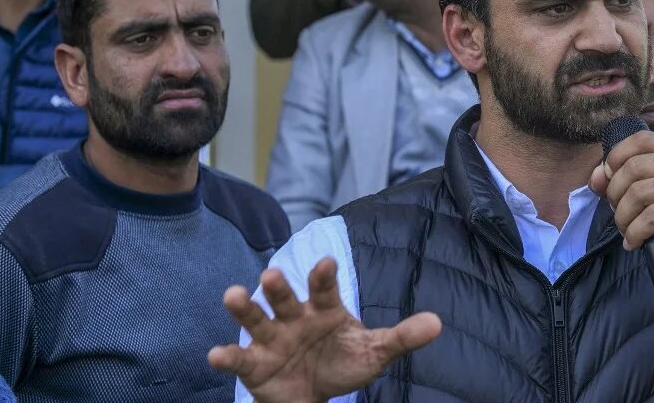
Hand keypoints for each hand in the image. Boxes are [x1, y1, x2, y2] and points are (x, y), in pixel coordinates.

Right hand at [208, 258, 440, 402]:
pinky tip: (216, 354)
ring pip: (255, 319)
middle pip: (285, 297)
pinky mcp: (253, 364)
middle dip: (279, 286)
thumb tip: (437, 323)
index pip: (324, 289)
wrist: (314, 394)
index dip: (323, 276)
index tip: (325, 262)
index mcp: (325, 309)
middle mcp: (294, 317)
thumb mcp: (374, 352)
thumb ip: (401, 337)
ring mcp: (271, 338)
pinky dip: (226, 356)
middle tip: (272, 274)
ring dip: (244, 307)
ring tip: (233, 294)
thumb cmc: (343, 362)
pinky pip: (238, 358)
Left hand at [588, 130, 653, 273]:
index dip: (616, 156)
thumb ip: (614, 180)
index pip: (641, 139)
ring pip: (639, 193)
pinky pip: (652, 217)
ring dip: (623, 217)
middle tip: (618, 213)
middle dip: (615, 194)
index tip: (608, 180)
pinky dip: (635, 233)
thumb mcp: (637, 195)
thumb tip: (597, 176)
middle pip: (634, 167)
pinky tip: (634, 242)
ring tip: (626, 230)